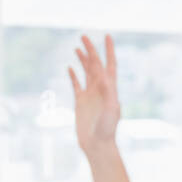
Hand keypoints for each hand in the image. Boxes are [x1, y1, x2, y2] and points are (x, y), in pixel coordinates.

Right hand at [68, 34, 120, 153]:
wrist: (98, 144)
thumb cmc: (107, 130)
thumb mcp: (111, 111)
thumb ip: (109, 94)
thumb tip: (105, 78)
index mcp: (111, 89)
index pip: (110, 65)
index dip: (109, 51)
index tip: (108, 36)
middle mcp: (101, 90)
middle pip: (96, 65)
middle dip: (91, 51)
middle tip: (84, 36)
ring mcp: (91, 95)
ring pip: (87, 73)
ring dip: (83, 60)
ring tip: (78, 48)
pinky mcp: (81, 102)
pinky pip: (77, 85)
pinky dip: (73, 75)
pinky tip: (70, 68)